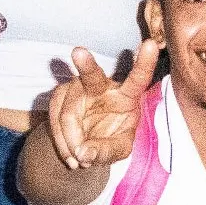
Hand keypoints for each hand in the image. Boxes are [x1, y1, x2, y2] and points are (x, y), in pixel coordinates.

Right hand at [48, 39, 159, 169]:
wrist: (87, 144)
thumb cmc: (111, 140)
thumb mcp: (119, 150)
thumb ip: (106, 151)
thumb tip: (83, 153)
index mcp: (127, 95)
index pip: (138, 79)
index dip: (144, 63)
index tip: (151, 44)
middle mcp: (102, 85)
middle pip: (93, 76)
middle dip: (86, 64)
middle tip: (78, 52)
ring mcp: (78, 88)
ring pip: (68, 114)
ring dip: (71, 142)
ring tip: (79, 160)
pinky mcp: (59, 96)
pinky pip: (54, 121)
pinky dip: (60, 143)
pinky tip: (70, 155)